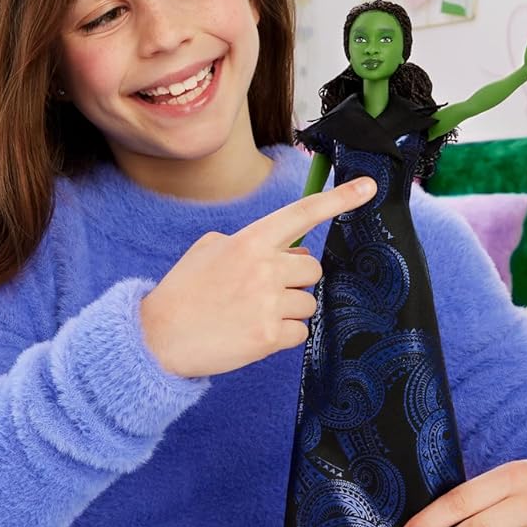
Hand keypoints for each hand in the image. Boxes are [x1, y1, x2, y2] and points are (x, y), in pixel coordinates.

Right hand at [140, 176, 375, 377]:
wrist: (157, 337)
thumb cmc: (184, 292)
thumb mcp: (210, 249)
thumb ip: (251, 243)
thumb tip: (288, 252)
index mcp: (250, 241)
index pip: (302, 214)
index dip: (339, 200)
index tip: (368, 189)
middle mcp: (264, 268)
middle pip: (313, 269)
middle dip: (296, 280)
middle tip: (265, 291)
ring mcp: (269, 303)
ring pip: (308, 303)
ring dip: (289, 310)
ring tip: (252, 314)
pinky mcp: (269, 336)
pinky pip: (301, 333)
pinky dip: (283, 336)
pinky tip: (253, 334)